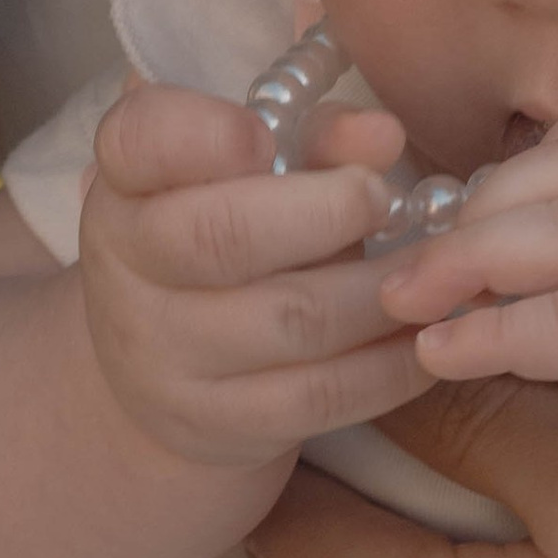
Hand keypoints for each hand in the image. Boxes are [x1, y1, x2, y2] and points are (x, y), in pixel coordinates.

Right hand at [79, 79, 421, 468]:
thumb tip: (381, 134)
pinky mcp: (215, 424)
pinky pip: (321, 395)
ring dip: (380, 290)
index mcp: (127, 183)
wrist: (165, 373)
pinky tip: (423, 334)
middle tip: (384, 198)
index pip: (139, 139)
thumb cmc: (229, 238)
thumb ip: (316, 139)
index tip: (265, 136)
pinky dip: (390, 364)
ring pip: (292, 319)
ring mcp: (163, 357)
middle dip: (326, 211)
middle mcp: (127, 270)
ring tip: (430, 267)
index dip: (205, 133)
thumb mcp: (254, 177)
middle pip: (222, 236)